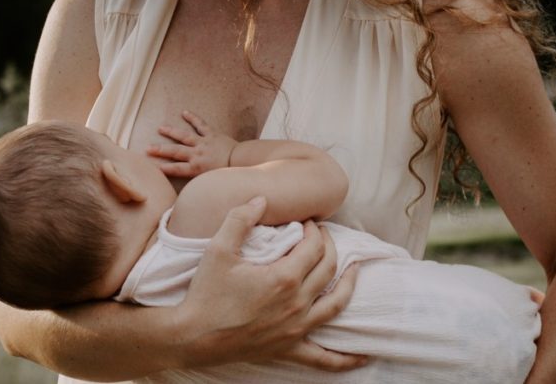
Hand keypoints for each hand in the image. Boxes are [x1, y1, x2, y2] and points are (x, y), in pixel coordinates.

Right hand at [147, 110, 237, 177]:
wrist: (243, 160)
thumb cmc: (227, 173)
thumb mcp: (210, 182)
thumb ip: (199, 185)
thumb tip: (189, 195)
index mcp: (196, 168)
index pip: (177, 169)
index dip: (165, 168)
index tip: (153, 167)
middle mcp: (197, 154)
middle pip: (175, 152)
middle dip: (160, 150)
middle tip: (147, 148)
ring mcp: (203, 143)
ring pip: (184, 136)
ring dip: (171, 132)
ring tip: (160, 128)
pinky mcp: (211, 134)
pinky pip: (200, 125)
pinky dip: (193, 118)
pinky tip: (184, 112)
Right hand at [175, 196, 365, 371]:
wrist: (193, 336)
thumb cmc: (205, 292)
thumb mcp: (218, 249)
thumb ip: (240, 218)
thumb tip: (262, 198)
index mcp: (283, 277)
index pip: (313, 246)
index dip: (314, 230)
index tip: (307, 222)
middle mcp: (296, 303)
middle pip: (328, 268)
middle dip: (329, 246)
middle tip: (321, 236)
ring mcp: (296, 328)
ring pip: (336, 304)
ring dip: (349, 285)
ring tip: (355, 271)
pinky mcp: (289, 348)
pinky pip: (325, 358)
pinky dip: (346, 358)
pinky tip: (362, 356)